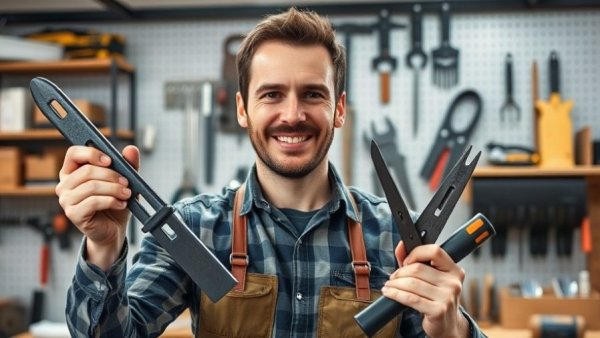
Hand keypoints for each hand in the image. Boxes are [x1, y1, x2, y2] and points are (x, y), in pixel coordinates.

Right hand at [56, 145, 139, 269]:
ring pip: (91, 186)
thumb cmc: (114, 203)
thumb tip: (131, 149)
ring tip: (127, 194)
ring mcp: (66, 200)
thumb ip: (127, 165)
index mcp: (72, 172)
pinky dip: (112, 201)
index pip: (74, 153)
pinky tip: (121, 204)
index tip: (110, 160)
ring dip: (114, 189)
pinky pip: (93, 202)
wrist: (113, 229)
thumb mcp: (123, 181)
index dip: (91, 153)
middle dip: (111, 175)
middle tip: (126, 182)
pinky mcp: (73, 214)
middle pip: (86, 170)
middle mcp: (65, 185)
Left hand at [381, 241, 469, 337]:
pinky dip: (396, 294)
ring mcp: (447, 297)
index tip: (406, 261)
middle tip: (393, 278)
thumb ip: (415, 260)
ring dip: (395, 284)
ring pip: (412, 283)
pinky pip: (411, 298)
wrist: (447, 325)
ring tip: (389, 285)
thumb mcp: (430, 278)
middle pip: (418, 269)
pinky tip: (389, 293)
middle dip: (400, 272)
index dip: (416, 253)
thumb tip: (400, 246)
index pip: (434, 251)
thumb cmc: (437, 299)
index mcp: (454, 270)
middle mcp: (453, 282)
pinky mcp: (438, 310)